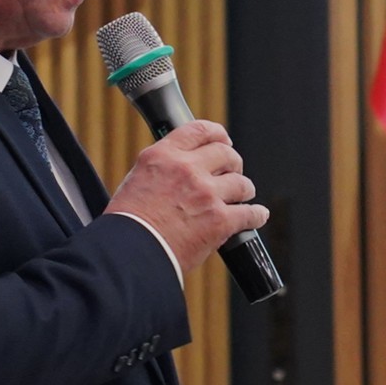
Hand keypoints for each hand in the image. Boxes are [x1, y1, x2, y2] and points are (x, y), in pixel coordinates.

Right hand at [104, 121, 267, 272]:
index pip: (199, 130)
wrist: (131, 253)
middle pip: (225, 154)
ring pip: (241, 183)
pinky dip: (256, 215)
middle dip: (233, 162)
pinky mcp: (220, 220)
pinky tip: (257, 216)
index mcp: (164, 155)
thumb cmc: (128, 224)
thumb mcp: (137, 179)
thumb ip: (162, 170)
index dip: (217, 134)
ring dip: (244, 189)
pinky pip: (249, 214)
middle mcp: (187, 168)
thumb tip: (177, 173)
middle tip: (233, 170)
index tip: (223, 139)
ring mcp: (206, 194)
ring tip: (243, 194)